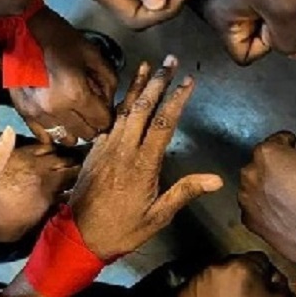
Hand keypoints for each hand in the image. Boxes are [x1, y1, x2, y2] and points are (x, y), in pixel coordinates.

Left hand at [0, 142, 80, 242]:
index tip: (95, 173)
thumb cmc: (3, 226)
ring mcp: (25, 157)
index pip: (75, 173)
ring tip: (72, 155)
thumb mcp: (34, 224)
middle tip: (89, 161)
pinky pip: (36, 144)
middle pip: (67, 158)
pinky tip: (50, 150)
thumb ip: (54, 208)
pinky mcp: (13, 153)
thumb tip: (69, 197)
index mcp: (47, 186)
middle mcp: (38, 167)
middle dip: (78, 160)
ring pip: (52, 149)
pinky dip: (46, 147)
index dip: (87, 172)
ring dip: (63, 152)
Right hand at [9, 8, 117, 145]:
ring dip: (74, 129)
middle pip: (86, 134)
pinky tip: (58, 116)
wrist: (19, 30)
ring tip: (73, 112)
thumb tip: (109, 102)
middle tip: (91, 107)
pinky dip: (55, 130)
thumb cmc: (56, 37)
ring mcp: (37, 113)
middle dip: (93, 123)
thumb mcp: (92, 53)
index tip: (105, 106)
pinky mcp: (24, 112)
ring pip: (66, 138)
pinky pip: (44, 136)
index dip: (108, 114)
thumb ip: (108, 81)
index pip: (102, 121)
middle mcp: (56, 108)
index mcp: (75, 93)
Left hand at [70, 56, 223, 260]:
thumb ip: (184, 192)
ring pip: (123, 110)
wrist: (78, 235)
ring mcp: (106, 147)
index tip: (188, 80)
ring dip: (137, 87)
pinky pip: (109, 121)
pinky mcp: (94, 151)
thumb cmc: (122, 229)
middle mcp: (123, 149)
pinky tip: (126, 97)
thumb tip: (217, 180)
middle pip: (142, 108)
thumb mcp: (158, 217)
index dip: (177, 99)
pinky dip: (120, 104)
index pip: (163, 123)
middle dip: (157, 82)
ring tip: (147, 66)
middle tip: (170, 61)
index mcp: (142, 164)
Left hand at [177, 253, 294, 296]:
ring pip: (213, 275)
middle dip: (239, 278)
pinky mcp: (183, 295)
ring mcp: (196, 281)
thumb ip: (279, 282)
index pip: (258, 259)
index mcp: (242, 266)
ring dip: (220, 286)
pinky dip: (204, 296)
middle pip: (233, 265)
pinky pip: (197, 289)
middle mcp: (215, 268)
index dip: (264, 274)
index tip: (263, 286)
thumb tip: (271, 276)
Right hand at [202, 0, 295, 64]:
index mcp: (218, 15)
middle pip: (249, 39)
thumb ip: (287, 42)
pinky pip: (263, 6)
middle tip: (282, 0)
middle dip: (271, 28)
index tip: (276, 17)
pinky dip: (277, 0)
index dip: (266, 44)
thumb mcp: (288, 10)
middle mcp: (217, 5)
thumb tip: (291, 53)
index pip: (244, 55)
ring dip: (277, 13)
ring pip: (260, 22)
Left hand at [238, 127, 295, 264]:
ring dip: (271, 187)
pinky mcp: (251, 223)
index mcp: (267, 153)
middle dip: (281, 167)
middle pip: (265, 163)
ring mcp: (247, 201)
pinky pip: (258, 207)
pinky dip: (268, 208)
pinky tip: (287, 214)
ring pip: (259, 186)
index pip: (280, 139)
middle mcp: (250, 174)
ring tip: (295, 198)